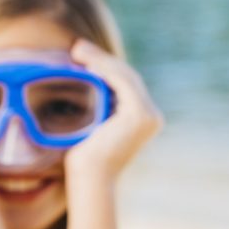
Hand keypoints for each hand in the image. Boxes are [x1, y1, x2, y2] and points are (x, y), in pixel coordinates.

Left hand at [65, 40, 162, 178]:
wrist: (90, 181)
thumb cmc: (85, 163)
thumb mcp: (92, 129)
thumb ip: (98, 110)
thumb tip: (84, 88)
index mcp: (142, 119)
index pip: (125, 84)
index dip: (105, 66)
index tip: (82, 56)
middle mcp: (151, 116)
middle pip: (126, 77)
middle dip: (101, 59)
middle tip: (77, 48)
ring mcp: (149, 115)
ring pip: (124, 76)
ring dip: (100, 60)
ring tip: (77, 51)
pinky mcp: (140, 114)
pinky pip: (123, 82)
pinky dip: (105, 69)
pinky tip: (87, 63)